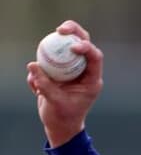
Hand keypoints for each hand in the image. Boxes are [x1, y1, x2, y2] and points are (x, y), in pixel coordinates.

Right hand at [26, 20, 103, 146]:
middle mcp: (84, 71)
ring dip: (55, 45)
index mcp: (92, 80)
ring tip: (44, 57)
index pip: (94, 57)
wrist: (59, 125)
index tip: (73, 46)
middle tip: (60, 29)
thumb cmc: (63, 117)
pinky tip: (36, 88)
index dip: (86, 48)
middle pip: (83, 43)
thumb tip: (33, 65)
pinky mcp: (59, 71)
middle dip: (74, 32)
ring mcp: (72, 69)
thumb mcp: (55, 103)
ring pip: (66, 47)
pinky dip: (40, 70)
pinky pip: (49, 61)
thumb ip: (44, 85)